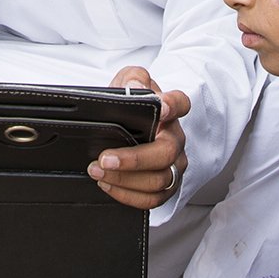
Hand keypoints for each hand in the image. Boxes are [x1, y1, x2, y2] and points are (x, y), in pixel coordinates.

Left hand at [88, 66, 188, 209]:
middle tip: (104, 158)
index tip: (162, 109)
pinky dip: (127, 195)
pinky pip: (152, 199)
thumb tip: (135, 86)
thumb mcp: (127, 83)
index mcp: (170, 111)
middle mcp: (176, 139)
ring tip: (97, 171)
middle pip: (165, 153)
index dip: (173, 106)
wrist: (126, 128)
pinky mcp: (165, 186)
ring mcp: (173, 165)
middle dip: (133, 159)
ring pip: (158, 180)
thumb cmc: (130, 106)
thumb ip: (133, 78)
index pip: (180, 103)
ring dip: (124, 179)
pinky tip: (108, 184)